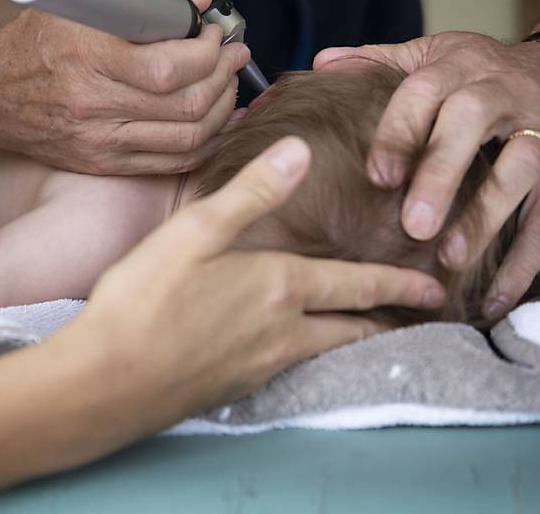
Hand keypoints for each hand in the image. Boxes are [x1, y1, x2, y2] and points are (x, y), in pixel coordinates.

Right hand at [0, 0, 247, 174]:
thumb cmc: (33, 43)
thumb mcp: (78, 6)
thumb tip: (198, 0)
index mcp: (88, 58)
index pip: (172, 67)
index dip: (208, 52)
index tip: (214, 35)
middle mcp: (94, 104)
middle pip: (187, 104)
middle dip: (224, 77)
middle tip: (233, 57)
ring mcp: (99, 140)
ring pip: (187, 137)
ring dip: (222, 110)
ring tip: (228, 86)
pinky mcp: (102, 163)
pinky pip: (170, 162)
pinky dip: (204, 144)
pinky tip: (215, 123)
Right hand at [66, 137, 444, 425]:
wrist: (105, 383)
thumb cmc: (143, 301)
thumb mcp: (193, 233)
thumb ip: (250, 192)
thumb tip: (298, 150)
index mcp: (278, 288)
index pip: (357, 286)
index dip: (400, 286)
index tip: (435, 289)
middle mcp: (282, 334)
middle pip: (352, 329)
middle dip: (389, 319)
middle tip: (420, 316)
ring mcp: (259, 368)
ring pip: (326, 353)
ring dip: (355, 340)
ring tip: (370, 331)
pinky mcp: (234, 389)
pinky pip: (290, 369)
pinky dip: (312, 356)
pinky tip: (295, 350)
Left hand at [315, 33, 539, 317]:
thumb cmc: (475, 72)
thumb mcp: (429, 55)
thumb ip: (377, 62)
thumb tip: (322, 63)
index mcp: (457, 67)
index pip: (424, 93)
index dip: (400, 133)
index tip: (378, 176)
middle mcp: (500, 93)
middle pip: (471, 124)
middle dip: (442, 174)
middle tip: (413, 225)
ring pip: (521, 168)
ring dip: (487, 216)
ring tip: (450, 259)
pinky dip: (524, 261)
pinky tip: (492, 298)